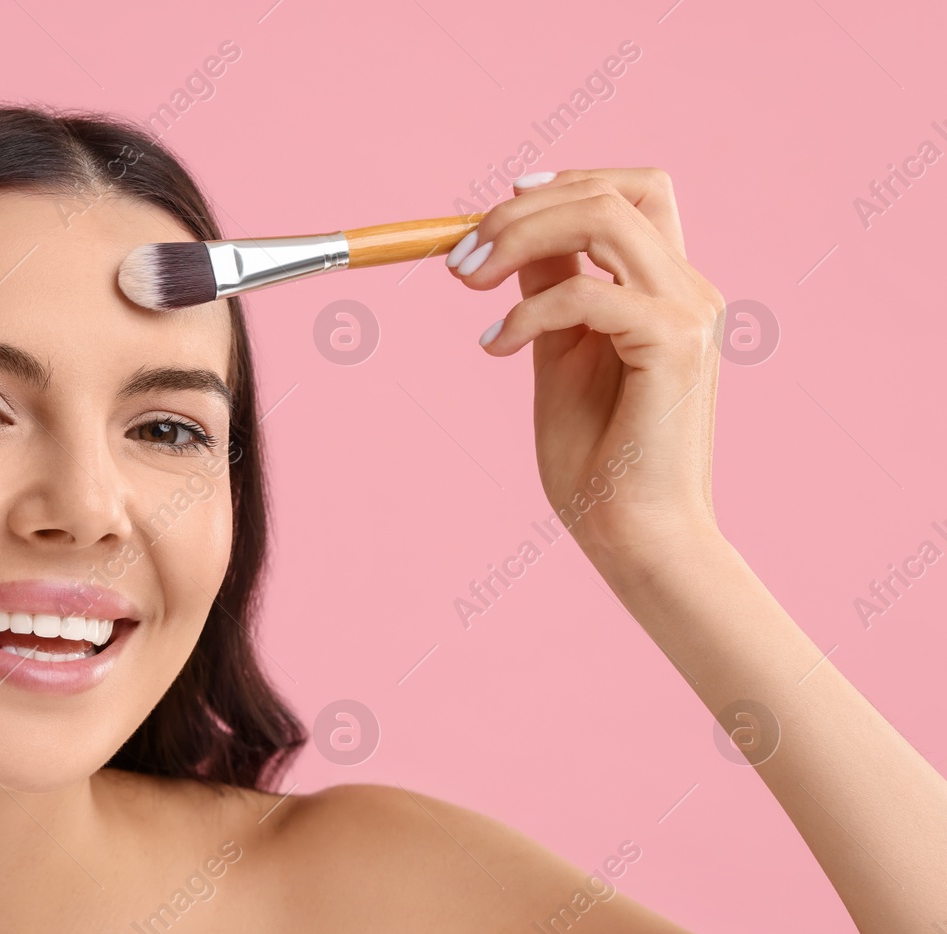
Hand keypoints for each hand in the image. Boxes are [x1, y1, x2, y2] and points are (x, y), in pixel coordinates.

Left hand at [446, 168, 726, 579]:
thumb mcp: (558, 356)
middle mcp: (690, 288)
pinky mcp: (675, 343)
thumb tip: (516, 241)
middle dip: (523, 208)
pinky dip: (527, 311)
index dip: (564, 182)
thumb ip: (549, 293)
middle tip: (461, 256)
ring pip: (605, 218)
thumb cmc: (597, 460)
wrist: (634, 534)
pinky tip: (495, 346)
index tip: (495, 207)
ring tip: (469, 281)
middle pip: (614, 191)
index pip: (633, 191)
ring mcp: (690, 311)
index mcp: (668, 288)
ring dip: (521, 236)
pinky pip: (587, 293)